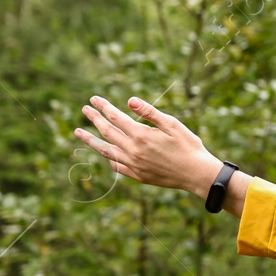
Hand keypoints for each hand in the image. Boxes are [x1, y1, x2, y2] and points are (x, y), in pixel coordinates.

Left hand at [75, 96, 221, 197]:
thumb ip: (149, 112)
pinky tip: (105, 152)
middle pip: (107, 132)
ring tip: (79, 132)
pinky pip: (116, 165)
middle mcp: (132, 150)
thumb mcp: (172, 124)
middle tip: (84, 110)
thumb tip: (129, 100)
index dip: (104, 107)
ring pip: (105, 150)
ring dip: (91, 140)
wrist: (196, 174)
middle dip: (94, 119)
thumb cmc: (188, 146)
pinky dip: (107, 157)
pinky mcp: (137, 175)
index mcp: (141, 135)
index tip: (94, 99)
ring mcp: (133, 164)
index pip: (116, 117)